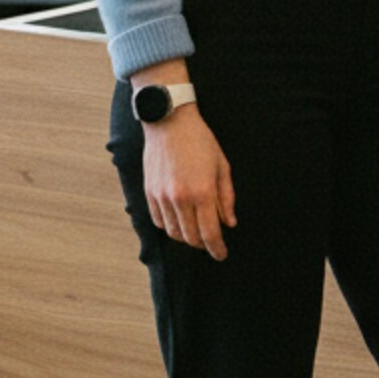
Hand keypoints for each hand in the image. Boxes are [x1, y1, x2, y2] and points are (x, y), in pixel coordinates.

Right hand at [142, 108, 235, 260]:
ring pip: (174, 233)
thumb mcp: (222, 166)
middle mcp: (180, 198)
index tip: (222, 254)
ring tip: (196, 233)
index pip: (210, 232)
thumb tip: (229, 223)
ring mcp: (162, 197)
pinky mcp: (149, 193)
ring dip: (186, 238)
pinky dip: (170, 227)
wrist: (169, 123)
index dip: (217, 248)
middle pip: (191, 237)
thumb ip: (226, 197)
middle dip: (203, 244)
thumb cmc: (201, 141)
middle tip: (212, 242)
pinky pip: (159, 221)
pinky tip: (179, 222)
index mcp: (202, 192)